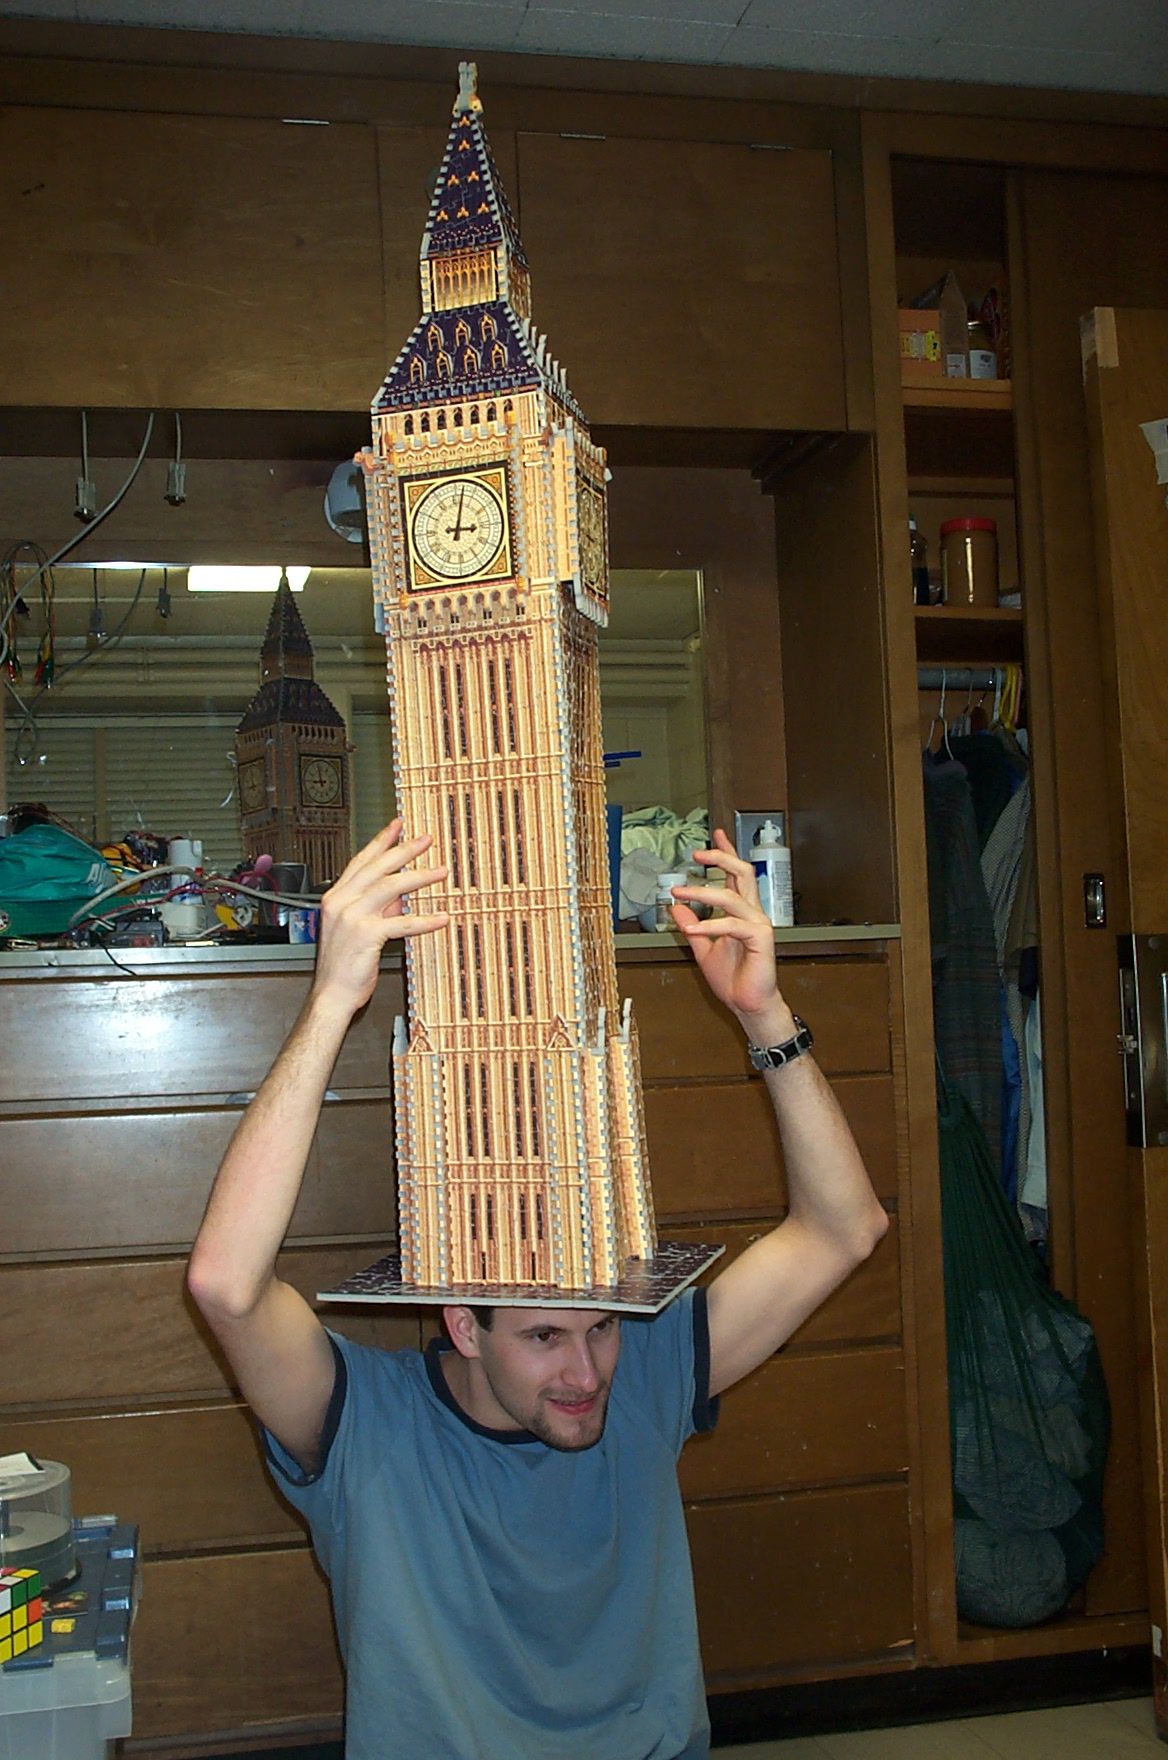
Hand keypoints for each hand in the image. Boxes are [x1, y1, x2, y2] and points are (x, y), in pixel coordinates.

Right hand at [312, 821, 447, 1018]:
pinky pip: (401, 923)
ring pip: (390, 888)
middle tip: (426, 840)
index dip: (381, 842)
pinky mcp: (365, 935)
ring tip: (441, 872)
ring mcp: (352, 917)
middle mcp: (341, 902)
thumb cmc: (342, 966)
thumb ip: (378, 909)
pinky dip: (424, 920)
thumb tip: (400, 896)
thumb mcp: (357, 929)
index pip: (361, 862)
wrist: (330, 995)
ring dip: (419, 878)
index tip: (397, 826)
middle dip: (404, 850)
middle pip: (377, 868)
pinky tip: (442, 917)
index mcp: (336, 897)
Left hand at [669, 829, 794, 1042]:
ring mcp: (758, 924)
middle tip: (697, 854)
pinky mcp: (761, 939)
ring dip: (701, 892)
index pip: (734, 876)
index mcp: (741, 912)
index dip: (726, 853)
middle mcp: (752, 913)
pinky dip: (708, 925)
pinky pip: (732, 925)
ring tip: (679, 892)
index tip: (716, 834)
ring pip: (730, 896)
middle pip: (741, 873)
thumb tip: (675, 907)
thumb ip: (692, 926)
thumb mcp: (703, 949)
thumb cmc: (733, 979)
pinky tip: (691, 928)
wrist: (748, 1004)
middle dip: (720, 858)